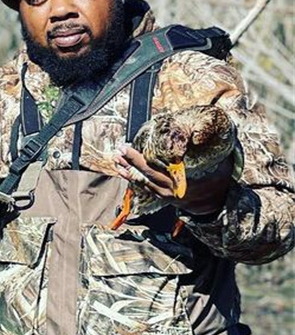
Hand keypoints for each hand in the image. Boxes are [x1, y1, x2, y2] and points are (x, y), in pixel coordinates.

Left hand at [114, 146, 229, 217]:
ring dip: (128, 169)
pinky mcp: (160, 196)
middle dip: (132, 161)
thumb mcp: (218, 162)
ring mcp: (164, 194)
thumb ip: (205, 149)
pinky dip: (131, 177)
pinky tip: (121, 169)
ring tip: (116, 157)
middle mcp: (172, 188)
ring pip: (142, 181)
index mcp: (185, 179)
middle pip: (147, 173)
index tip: (132, 148)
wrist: (214, 200)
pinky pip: (142, 186)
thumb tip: (199, 134)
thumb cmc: (216, 176)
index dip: (143, 158)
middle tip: (121, 149)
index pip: (160, 167)